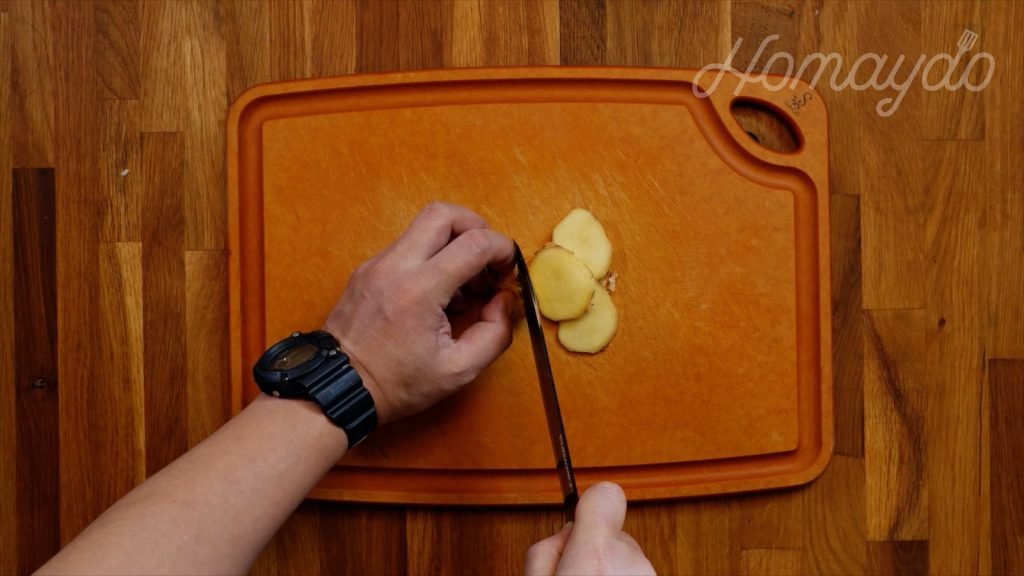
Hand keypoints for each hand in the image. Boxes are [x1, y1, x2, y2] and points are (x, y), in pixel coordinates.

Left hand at [324, 202, 515, 424]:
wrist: (338, 386)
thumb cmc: (397, 384)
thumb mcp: (458, 371)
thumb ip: (494, 333)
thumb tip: (504, 300)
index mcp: (420, 290)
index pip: (474, 243)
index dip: (502, 249)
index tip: (508, 270)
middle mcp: (395, 266)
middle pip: (443, 213)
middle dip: (476, 227)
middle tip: (487, 259)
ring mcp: (376, 264)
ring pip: (423, 226)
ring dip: (453, 243)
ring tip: (464, 284)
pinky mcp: (367, 269)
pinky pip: (407, 246)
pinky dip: (431, 257)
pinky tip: (437, 294)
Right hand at [525, 482, 654, 575]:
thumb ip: (546, 549)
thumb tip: (564, 532)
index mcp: (596, 556)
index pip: (606, 495)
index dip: (590, 504)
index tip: (581, 514)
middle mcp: (629, 563)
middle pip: (612, 532)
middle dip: (594, 548)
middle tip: (572, 573)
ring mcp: (647, 575)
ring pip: (625, 557)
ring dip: (609, 569)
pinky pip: (636, 573)